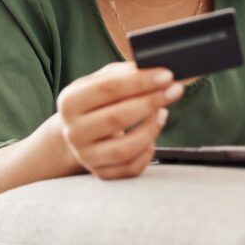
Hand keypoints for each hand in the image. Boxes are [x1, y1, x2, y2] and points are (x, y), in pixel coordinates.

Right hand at [56, 61, 184, 179]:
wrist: (76, 132)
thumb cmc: (94, 101)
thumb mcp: (100, 81)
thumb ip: (123, 73)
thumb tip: (151, 71)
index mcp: (70, 102)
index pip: (108, 89)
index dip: (140, 82)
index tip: (166, 75)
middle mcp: (74, 131)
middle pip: (117, 118)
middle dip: (151, 102)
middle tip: (174, 90)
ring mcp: (86, 156)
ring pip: (124, 149)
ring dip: (151, 129)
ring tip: (163, 112)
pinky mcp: (101, 173)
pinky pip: (130, 168)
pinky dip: (147, 152)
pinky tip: (152, 137)